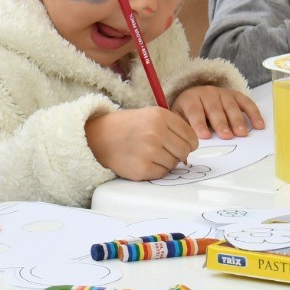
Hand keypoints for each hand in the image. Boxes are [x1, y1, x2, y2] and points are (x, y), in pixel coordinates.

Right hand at [84, 107, 198, 180]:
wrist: (98, 137)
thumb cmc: (126, 127)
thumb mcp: (150, 115)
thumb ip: (172, 128)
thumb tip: (191, 149)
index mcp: (160, 116)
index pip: (191, 136)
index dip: (190, 143)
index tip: (185, 145)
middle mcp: (155, 133)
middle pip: (184, 151)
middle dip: (179, 153)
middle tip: (165, 151)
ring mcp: (149, 151)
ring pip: (174, 163)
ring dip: (166, 162)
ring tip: (150, 154)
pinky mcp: (142, 168)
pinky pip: (162, 173)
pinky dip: (156, 170)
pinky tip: (144, 161)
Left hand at [172, 86, 264, 140]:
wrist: (196, 95)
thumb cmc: (188, 112)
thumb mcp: (180, 119)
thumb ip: (182, 133)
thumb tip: (184, 157)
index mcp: (190, 99)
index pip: (194, 111)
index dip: (199, 123)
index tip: (204, 136)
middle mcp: (206, 93)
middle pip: (214, 109)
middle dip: (221, 123)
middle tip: (226, 136)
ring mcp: (222, 93)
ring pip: (230, 106)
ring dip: (237, 120)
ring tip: (242, 134)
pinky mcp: (236, 95)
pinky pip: (246, 103)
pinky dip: (254, 114)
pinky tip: (259, 125)